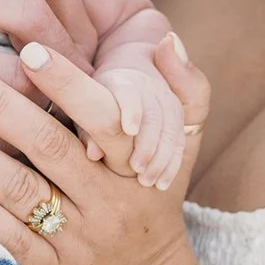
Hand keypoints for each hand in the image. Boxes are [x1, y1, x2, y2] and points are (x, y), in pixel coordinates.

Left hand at [0, 36, 212, 264]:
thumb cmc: (151, 202)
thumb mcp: (181, 150)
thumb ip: (183, 92)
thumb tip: (167, 41)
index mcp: (137, 165)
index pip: (105, 118)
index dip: (68, 85)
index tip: (30, 49)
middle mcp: (108, 202)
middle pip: (50, 148)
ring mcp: (77, 240)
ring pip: (21, 191)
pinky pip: (10, 239)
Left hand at [94, 64, 187, 189]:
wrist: (126, 81)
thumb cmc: (95, 102)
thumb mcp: (84, 112)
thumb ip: (87, 131)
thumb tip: (93, 154)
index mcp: (121, 83)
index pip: (129, 94)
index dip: (131, 110)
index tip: (129, 131)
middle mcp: (148, 88)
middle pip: (154, 116)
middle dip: (147, 145)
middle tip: (135, 169)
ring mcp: (166, 101)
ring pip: (170, 130)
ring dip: (160, 158)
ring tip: (146, 181)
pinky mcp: (178, 115)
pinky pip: (179, 141)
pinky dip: (171, 164)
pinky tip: (162, 183)